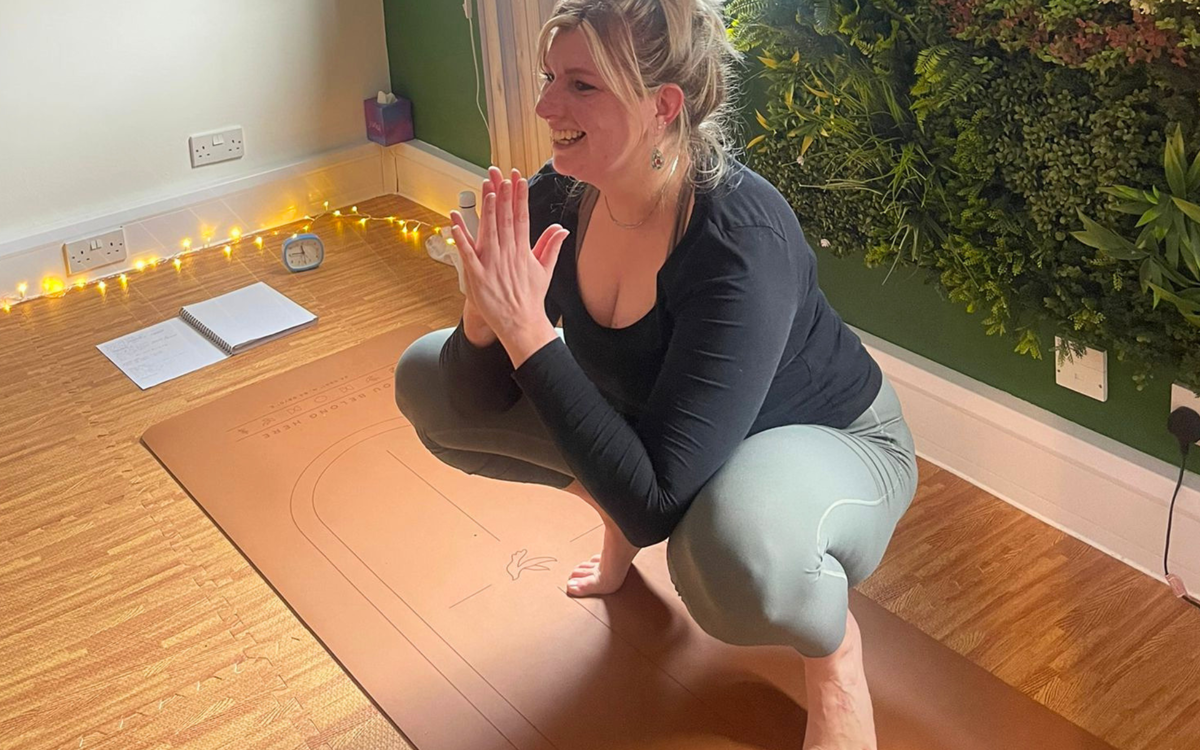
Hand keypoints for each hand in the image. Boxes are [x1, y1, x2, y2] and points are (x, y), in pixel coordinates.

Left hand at [451, 170, 568, 360]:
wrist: (522, 324)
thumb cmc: (530, 298)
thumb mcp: (545, 270)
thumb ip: (551, 246)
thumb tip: (561, 229)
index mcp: (523, 250)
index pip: (521, 217)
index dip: (519, 196)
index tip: (518, 178)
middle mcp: (509, 254)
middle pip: (505, 219)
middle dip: (503, 195)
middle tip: (500, 174)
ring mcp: (493, 265)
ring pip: (489, 232)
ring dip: (488, 210)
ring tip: (487, 189)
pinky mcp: (479, 277)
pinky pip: (468, 253)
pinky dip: (461, 237)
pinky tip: (454, 221)